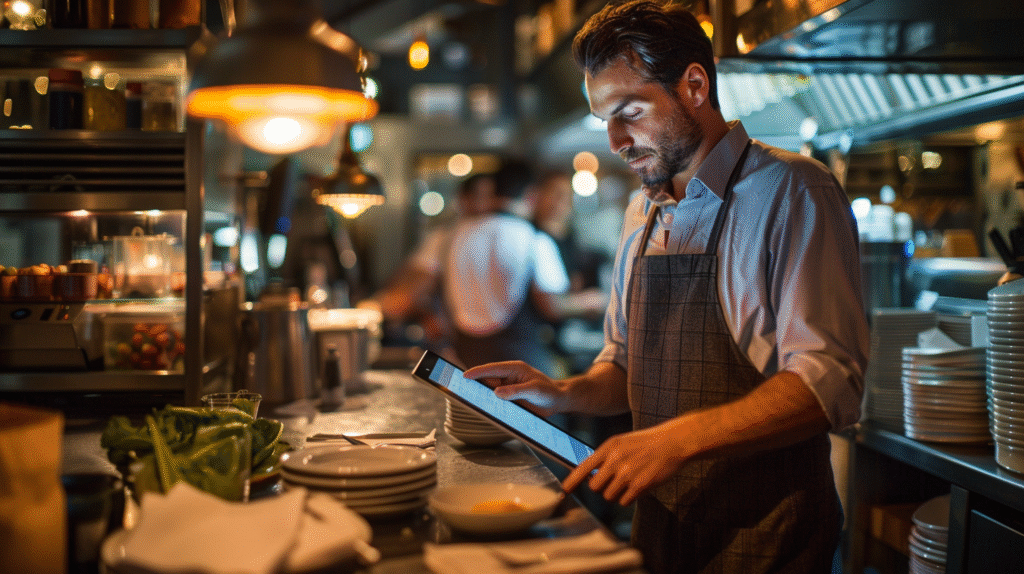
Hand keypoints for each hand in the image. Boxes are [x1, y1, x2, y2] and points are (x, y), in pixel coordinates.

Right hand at [462, 361, 565, 417]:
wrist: (558, 401)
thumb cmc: (549, 391)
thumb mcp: (535, 390)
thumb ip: (516, 391)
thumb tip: (497, 392)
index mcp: (514, 368)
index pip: (492, 369)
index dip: (477, 372)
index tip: (464, 376)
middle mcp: (508, 376)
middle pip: (486, 380)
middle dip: (474, 385)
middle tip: (460, 391)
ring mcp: (507, 387)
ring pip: (488, 391)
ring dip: (480, 396)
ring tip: (469, 402)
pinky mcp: (508, 398)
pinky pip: (494, 401)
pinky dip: (488, 405)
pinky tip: (482, 409)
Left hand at [562, 421, 688, 506]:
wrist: (672, 442)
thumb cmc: (646, 443)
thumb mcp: (621, 443)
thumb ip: (605, 457)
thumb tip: (589, 475)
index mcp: (609, 447)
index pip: (584, 467)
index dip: (572, 481)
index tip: (565, 490)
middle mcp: (615, 460)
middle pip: (594, 487)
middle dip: (601, 488)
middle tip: (613, 482)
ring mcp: (627, 473)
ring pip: (609, 496)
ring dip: (616, 494)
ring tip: (628, 482)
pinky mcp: (639, 485)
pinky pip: (624, 501)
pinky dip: (629, 498)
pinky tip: (637, 486)